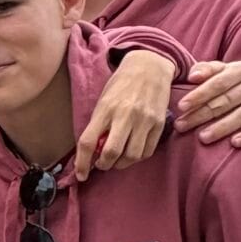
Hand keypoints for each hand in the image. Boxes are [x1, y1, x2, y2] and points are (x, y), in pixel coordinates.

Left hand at [73, 50, 172, 179]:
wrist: (150, 66)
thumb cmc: (121, 84)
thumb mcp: (103, 100)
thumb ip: (98, 124)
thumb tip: (92, 152)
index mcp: (105, 109)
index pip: (88, 142)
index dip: (82, 163)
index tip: (81, 175)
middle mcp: (125, 115)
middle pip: (111, 153)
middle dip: (103, 165)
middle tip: (101, 164)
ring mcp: (144, 120)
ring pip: (131, 156)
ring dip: (121, 164)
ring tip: (116, 160)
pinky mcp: (159, 124)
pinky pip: (147, 151)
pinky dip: (137, 158)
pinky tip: (131, 152)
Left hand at [179, 60, 240, 148]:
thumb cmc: (239, 87)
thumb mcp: (225, 74)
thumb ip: (208, 71)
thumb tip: (192, 75)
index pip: (219, 82)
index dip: (199, 93)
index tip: (181, 106)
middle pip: (228, 99)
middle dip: (203, 113)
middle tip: (182, 126)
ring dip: (222, 127)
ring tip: (202, 137)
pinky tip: (234, 143)